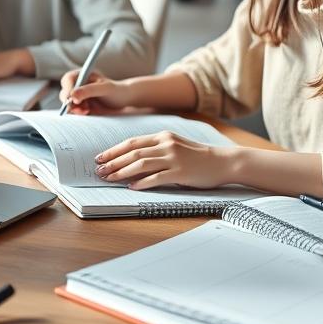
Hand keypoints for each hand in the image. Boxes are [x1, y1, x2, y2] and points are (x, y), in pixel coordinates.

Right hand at [59, 70, 134, 114]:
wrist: (124, 100)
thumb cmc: (116, 91)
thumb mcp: (104, 89)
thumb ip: (89, 91)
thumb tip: (72, 96)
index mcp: (83, 75)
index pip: (68, 79)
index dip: (68, 89)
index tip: (72, 99)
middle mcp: (79, 84)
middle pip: (65, 92)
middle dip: (69, 102)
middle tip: (80, 108)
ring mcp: (79, 95)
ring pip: (68, 103)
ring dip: (74, 108)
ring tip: (87, 110)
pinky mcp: (81, 105)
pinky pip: (73, 110)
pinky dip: (77, 113)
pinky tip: (88, 112)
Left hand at [94, 131, 233, 190]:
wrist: (224, 162)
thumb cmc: (199, 156)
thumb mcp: (176, 145)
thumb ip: (157, 149)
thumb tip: (133, 159)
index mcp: (163, 136)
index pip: (132, 142)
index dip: (114, 150)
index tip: (100, 157)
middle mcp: (166, 144)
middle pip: (132, 153)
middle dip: (113, 162)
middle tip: (99, 170)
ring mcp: (174, 158)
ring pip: (140, 164)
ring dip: (122, 172)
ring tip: (109, 178)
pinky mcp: (180, 172)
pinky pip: (156, 178)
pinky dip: (141, 183)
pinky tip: (131, 187)